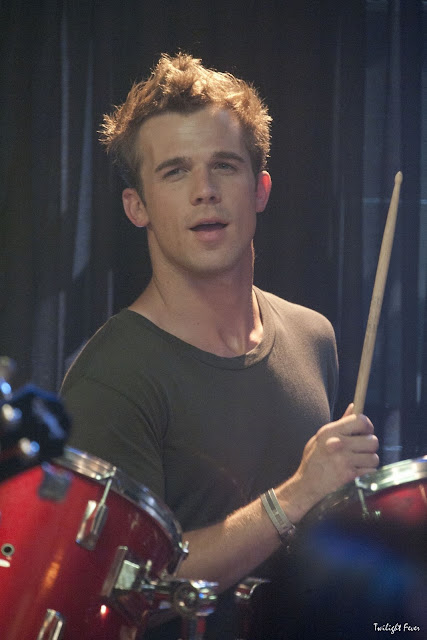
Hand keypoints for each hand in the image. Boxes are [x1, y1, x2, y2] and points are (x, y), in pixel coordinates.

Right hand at [281, 404, 378, 519]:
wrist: (306, 485)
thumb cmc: (314, 460)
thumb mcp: (321, 437)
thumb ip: (340, 423)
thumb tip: (353, 406)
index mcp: (331, 431)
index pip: (361, 420)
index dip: (367, 426)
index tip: (365, 431)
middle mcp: (339, 444)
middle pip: (372, 440)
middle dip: (369, 446)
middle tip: (361, 450)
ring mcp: (345, 461)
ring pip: (374, 457)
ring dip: (368, 461)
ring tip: (356, 463)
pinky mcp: (350, 476)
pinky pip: (371, 471)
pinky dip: (366, 473)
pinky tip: (355, 473)